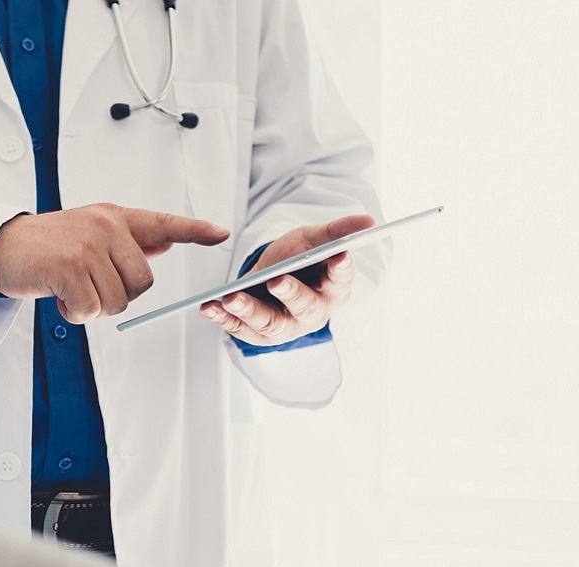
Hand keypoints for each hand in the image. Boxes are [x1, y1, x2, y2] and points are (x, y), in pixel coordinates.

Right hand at [0, 203, 230, 323]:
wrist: (0, 246)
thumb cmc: (47, 245)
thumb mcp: (90, 233)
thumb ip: (126, 242)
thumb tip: (163, 245)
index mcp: (115, 217)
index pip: (162, 223)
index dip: (193, 230)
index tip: (220, 234)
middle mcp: (106, 226)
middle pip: (143, 283)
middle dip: (118, 297)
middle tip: (89, 287)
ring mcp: (87, 245)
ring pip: (117, 301)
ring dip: (92, 307)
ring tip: (69, 288)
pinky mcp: (69, 267)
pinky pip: (90, 309)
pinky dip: (74, 314)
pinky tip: (58, 296)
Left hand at [200, 214, 374, 345]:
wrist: (271, 275)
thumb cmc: (298, 259)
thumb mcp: (314, 239)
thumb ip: (337, 231)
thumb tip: (370, 221)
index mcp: (333, 289)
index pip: (340, 280)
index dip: (340, 269)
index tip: (339, 256)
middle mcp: (312, 313)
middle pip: (304, 307)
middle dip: (290, 293)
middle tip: (275, 280)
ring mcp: (285, 327)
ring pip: (269, 323)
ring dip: (249, 310)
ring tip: (231, 298)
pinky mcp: (258, 335)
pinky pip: (239, 328)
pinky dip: (222, 318)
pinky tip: (208, 308)